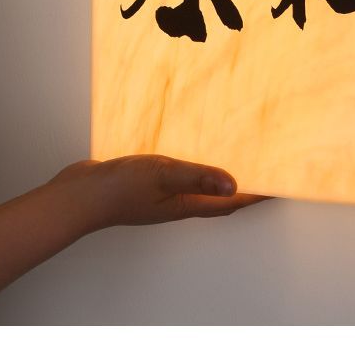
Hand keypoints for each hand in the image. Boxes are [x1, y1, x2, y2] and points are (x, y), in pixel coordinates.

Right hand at [49, 155, 267, 230]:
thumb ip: (197, 176)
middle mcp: (177, 203)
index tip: (277, 187)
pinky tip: (188, 150)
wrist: (76, 196)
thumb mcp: (162, 175)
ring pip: (197, 186)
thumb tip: (234, 184)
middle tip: (262, 170)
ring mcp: (160, 195)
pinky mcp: (146, 184)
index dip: (255, 196)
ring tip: (234, 157)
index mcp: (185, 205)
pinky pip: (177, 175)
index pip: (229, 203)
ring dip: (216, 176)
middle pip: (217, 199)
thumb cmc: (117, 189)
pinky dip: (191, 166)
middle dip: (242, 188)